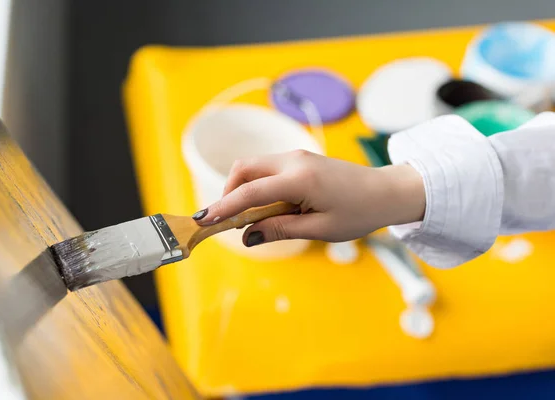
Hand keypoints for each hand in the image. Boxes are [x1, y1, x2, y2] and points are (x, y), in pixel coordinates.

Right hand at [192, 150, 424, 246]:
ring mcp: (297, 156)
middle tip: (227, 220)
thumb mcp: (320, 229)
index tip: (203, 219)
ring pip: (253, 166)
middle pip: (244, 169)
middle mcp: (293, 161)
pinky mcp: (300, 159)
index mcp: (299, 179)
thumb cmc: (359, 212)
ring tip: (248, 217)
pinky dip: (257, 185)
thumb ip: (280, 229)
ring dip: (243, 188)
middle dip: (228, 193)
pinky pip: (267, 168)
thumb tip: (247, 236)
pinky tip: (266, 206)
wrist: (387, 191)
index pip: (249, 192)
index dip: (223, 207)